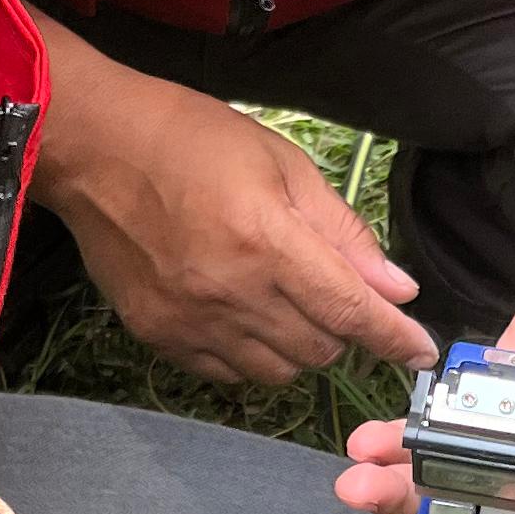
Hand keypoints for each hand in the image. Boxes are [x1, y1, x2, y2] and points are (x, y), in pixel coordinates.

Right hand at [46, 83, 433, 386]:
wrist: (92, 148)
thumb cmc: (191, 140)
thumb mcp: (281, 164)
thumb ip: (342, 231)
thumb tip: (395, 288)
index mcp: (267, 241)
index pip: (352, 311)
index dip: (395, 339)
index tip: (422, 354)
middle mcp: (230, 292)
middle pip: (320, 349)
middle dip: (343, 329)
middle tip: (330, 292)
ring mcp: (191, 321)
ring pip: (278, 371)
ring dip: (299, 346)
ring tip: (284, 302)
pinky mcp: (158, 335)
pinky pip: (228, 374)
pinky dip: (251, 355)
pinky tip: (244, 316)